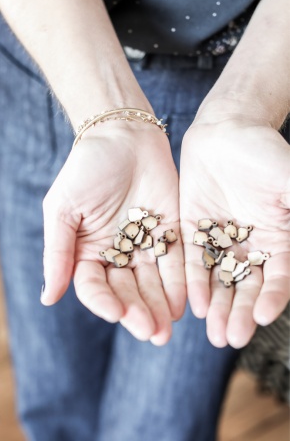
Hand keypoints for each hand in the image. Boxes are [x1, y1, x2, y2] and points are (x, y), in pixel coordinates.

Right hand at [41, 120, 185, 344]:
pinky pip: (174, 262)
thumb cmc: (86, 168)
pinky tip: (182, 303)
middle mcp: (116, 254)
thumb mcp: (62, 209)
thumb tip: (47, 298)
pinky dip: (178, 282)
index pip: (94, 286)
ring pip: (152, 283)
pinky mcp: (169, 233)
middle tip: (151, 332)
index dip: (103, 302)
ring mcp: (144, 245)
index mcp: (87, 252)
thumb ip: (57, 252)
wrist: (122, 135)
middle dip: (137, 312)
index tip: (115, 312)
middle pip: (126, 291)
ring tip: (167, 328)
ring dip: (159, 306)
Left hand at [180, 101, 289, 348]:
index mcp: (278, 239)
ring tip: (212, 333)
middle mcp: (250, 246)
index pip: (277, 278)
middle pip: (246, 287)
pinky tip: (193, 303)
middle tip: (229, 338)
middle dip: (239, 313)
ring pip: (221, 280)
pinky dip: (195, 282)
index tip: (261, 317)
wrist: (226, 131)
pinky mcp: (194, 231)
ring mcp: (221, 240)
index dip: (272, 298)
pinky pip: (195, 261)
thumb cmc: (265, 152)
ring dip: (217, 307)